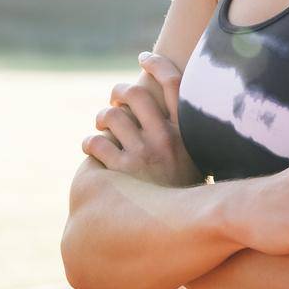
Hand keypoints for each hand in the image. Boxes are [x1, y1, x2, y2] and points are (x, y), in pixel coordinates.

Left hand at [82, 52, 203, 187]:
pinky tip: (92, 149)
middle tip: (114, 99)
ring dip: (101, 118)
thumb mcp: (198, 162)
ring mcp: (142, 154)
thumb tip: (164, 114)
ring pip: (111, 117)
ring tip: (101, 125)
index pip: (174, 83)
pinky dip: (90, 143)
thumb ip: (184, 137)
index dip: (157, 63)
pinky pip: (95, 143)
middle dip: (119, 91)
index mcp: (187, 132)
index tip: (143, 57)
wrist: (177, 232)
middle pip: (135, 93)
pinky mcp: (120, 172)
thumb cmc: (185, 196)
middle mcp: (165, 138)